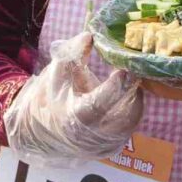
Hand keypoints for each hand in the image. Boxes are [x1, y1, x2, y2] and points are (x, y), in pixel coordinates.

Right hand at [1, 32, 144, 161]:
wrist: (46, 134)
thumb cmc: (52, 99)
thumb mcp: (57, 74)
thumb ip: (72, 54)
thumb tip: (89, 35)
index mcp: (76, 116)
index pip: (100, 102)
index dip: (116, 85)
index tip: (125, 67)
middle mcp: (93, 134)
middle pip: (123, 110)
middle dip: (130, 87)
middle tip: (132, 67)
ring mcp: (107, 142)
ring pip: (132, 116)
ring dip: (134, 95)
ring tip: (129, 79)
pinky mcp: (116, 145)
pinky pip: (132, 122)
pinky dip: (132, 105)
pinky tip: (127, 92)